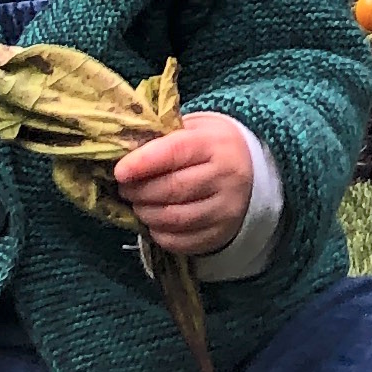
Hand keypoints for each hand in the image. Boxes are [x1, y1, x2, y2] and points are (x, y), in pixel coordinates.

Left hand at [114, 114, 256, 258]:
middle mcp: (226, 177)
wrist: (251, 172)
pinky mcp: (219, 234)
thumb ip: (161, 138)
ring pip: (174, 218)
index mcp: (216, 145)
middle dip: (140, 191)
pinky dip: (159, 233)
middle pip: (172, 189)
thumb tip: (123, 154)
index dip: (143, 163)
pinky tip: (154, 221)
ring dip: (146, 214)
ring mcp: (225, 209)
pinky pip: (179, 241)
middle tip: (125, 189)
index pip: (176, 152)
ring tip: (138, 204)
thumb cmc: (210, 147)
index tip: (119, 172)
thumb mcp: (193, 130)